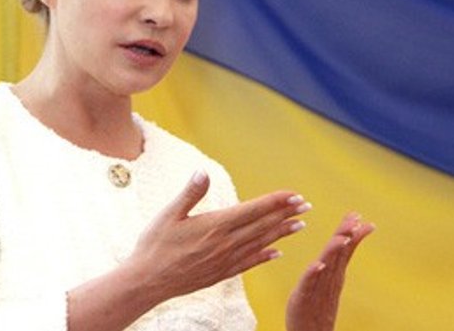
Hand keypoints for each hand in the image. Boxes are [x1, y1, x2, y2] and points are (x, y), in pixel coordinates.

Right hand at [126, 171, 310, 300]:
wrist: (147, 282)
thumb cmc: (154, 245)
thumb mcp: (168, 214)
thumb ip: (190, 193)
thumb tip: (202, 171)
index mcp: (215, 225)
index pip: (253, 209)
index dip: (275, 201)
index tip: (293, 195)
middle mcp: (225, 244)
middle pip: (262, 225)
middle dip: (286, 214)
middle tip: (306, 206)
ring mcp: (225, 261)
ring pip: (260, 244)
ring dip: (281, 233)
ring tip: (300, 225)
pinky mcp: (221, 274)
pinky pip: (249, 264)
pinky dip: (265, 256)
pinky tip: (277, 253)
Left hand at [286, 212, 374, 330]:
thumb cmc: (315, 309)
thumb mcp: (326, 284)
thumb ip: (332, 265)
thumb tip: (340, 246)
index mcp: (333, 275)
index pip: (344, 251)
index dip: (351, 233)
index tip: (359, 217)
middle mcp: (329, 281)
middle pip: (339, 254)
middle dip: (347, 235)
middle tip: (356, 218)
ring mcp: (318, 289)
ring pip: (327, 266)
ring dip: (334, 251)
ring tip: (342, 236)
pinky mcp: (303, 298)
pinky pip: (309, 284)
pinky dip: (314, 273)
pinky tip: (318, 264)